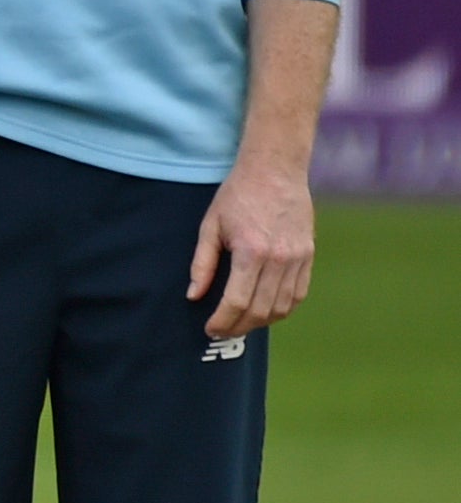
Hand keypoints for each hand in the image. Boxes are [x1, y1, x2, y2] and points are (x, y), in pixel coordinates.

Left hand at [189, 161, 315, 340]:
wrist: (275, 171)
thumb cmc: (237, 196)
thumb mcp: (210, 226)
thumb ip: (202, 264)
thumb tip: (194, 295)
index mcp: (252, 252)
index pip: (237, 302)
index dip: (222, 321)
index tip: (210, 329)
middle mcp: (279, 259)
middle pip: (260, 310)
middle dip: (239, 327)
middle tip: (222, 331)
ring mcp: (298, 258)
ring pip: (282, 307)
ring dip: (260, 322)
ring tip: (240, 323)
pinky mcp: (309, 255)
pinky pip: (298, 294)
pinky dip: (282, 309)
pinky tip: (264, 311)